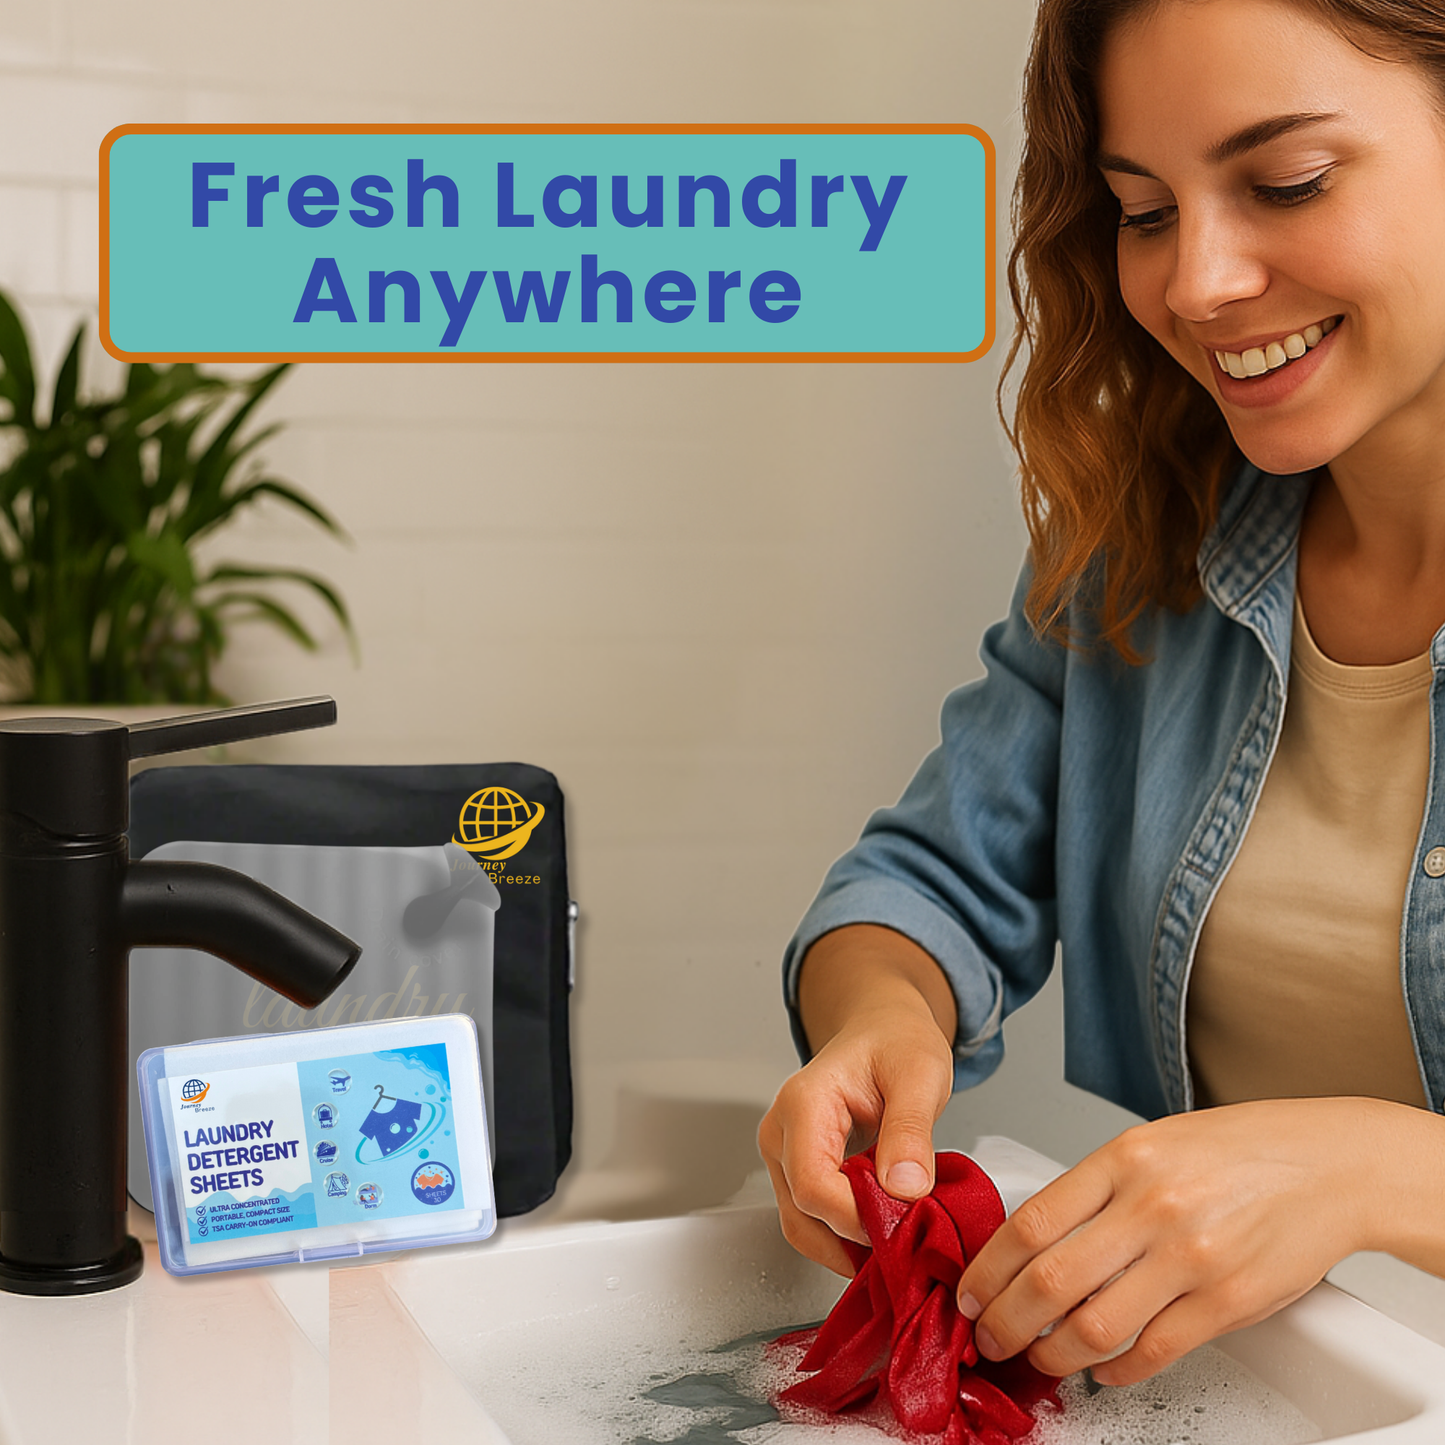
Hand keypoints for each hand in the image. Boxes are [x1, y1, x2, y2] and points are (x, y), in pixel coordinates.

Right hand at [759, 925, 956, 1276]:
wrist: (884, 1029)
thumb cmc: (897, 1042)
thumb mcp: (920, 1075)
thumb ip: (910, 1131)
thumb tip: (904, 1189)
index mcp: (803, 1105)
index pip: (813, 1187)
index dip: (858, 1218)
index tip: (905, 1222)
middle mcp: (781, 1133)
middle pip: (802, 1216)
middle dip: (854, 1240)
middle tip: (907, 1243)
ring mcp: (784, 1155)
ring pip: (803, 1226)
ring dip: (849, 1245)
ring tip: (898, 1241)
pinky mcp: (796, 1170)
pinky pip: (813, 1218)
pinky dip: (847, 1235)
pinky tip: (883, 1230)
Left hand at [956, 1098, 1383, 1384]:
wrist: (1329, 1165)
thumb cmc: (1239, 1150)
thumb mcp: (1152, 1142)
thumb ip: (1097, 1188)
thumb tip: (1035, 1240)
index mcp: (1123, 1159)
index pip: (1031, 1221)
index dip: (989, 1268)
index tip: (970, 1293)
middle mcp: (1151, 1206)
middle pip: (1050, 1280)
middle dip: (1006, 1321)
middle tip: (989, 1338)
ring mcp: (1190, 1256)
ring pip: (1095, 1326)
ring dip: (1054, 1354)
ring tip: (1039, 1358)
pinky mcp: (1228, 1301)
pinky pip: (1154, 1351)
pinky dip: (1117, 1371)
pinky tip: (1103, 1371)